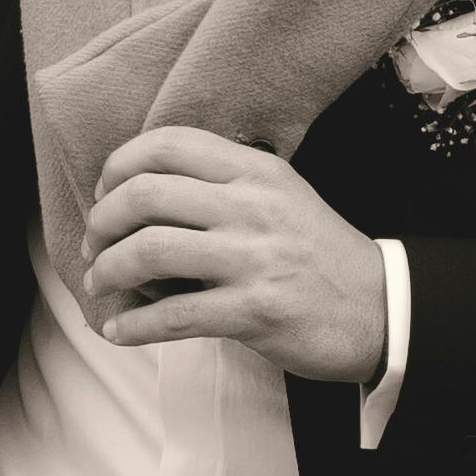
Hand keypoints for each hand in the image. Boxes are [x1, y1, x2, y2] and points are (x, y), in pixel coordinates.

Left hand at [81, 129, 389, 380]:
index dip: (118, 167)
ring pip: (149, 252)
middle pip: (144, 195)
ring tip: (102, 285)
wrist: (380, 307)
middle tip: (95, 246)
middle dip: (102, 223)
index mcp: (255, 171)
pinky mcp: (255, 311)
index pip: (167, 145)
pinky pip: (173, 316)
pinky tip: (120, 330)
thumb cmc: (316, 254)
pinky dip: (133, 325)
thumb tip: (140, 189)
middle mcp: (252, 207)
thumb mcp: (278, 196)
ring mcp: (254, 259)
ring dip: (108, 272)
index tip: (105, 194)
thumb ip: (221, 183)